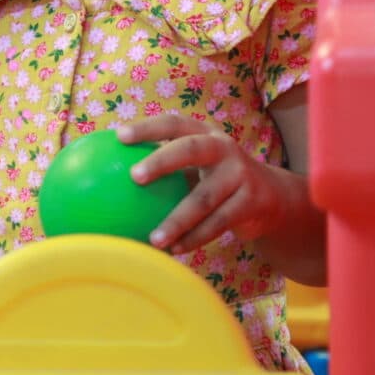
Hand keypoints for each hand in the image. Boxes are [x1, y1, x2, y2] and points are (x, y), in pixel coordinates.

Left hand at [120, 114, 304, 254]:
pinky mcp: (251, 202)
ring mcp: (240, 174)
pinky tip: (173, 251)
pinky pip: (218, 223)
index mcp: (203, 133)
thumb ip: (162, 167)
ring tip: (153, 239)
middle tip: (134, 177)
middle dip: (162, 160)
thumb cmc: (214, 178)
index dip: (147, 127)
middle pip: (191, 149)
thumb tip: (104, 177)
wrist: (270, 197)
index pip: (173, 123)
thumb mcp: (195, 166)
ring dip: (176, 221)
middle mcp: (224, 148)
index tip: (119, 136)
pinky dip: (194, 238)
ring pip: (204, 198)